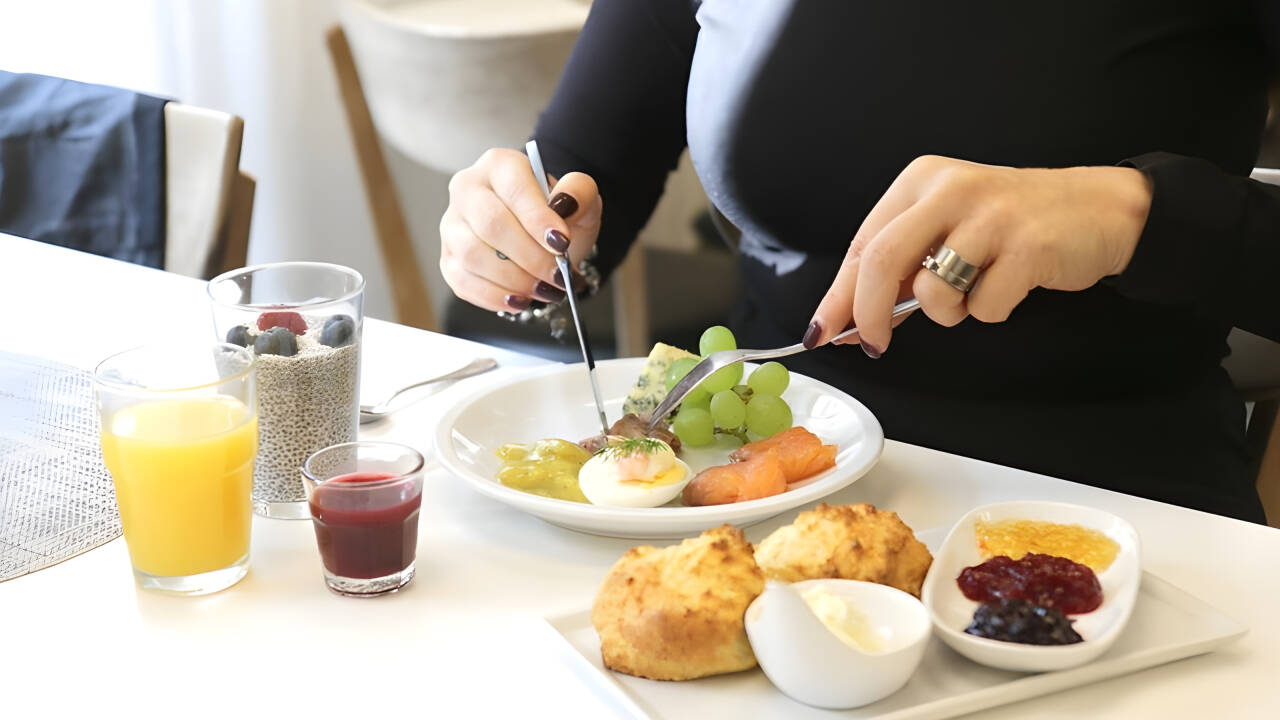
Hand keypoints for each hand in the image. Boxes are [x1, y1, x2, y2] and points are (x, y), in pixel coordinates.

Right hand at [440, 147, 602, 311]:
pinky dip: (494, 297)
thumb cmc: (558, 215)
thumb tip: (565, 203)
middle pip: (490, 224)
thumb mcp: (581, 197)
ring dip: (514, 280)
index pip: (515, 190)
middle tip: (559, 275)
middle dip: (530, 257)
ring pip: (473, 255)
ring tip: (545, 289)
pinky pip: (463, 282)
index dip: (538, 219)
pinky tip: (519, 300)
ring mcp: (452, 225)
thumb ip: (579, 191)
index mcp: (500, 165)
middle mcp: (467, 190)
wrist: (543, 237)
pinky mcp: (448, 258)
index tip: (562, 243)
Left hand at [805, 155, 1151, 355]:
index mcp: (921, 181)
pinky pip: (985, 307)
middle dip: (868, 315)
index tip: (821, 332)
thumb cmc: (1011, 226)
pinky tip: (1011, 285)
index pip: (863, 243)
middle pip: (881, 261)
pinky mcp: (1026, 245)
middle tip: (873, 345)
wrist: (1099, 210)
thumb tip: (848, 320)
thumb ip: (901, 266)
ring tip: (972, 294)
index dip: (838, 294)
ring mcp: (989, 215)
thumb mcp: (947, 228)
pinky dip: (990, 311)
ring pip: (932, 290)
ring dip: (946, 313)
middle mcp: (950, 189)